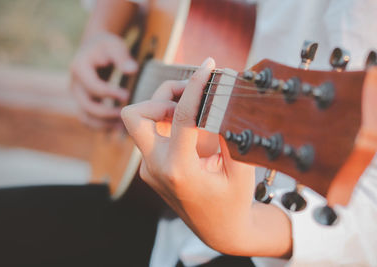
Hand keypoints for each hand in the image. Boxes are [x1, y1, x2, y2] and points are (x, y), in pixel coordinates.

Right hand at [70, 32, 137, 128]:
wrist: (95, 49)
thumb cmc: (107, 47)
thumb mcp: (115, 46)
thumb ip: (123, 58)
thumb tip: (132, 70)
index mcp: (79, 68)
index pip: (93, 86)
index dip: (110, 93)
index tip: (127, 95)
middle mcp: (74, 85)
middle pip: (87, 105)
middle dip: (107, 112)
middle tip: (126, 113)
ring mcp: (77, 96)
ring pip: (85, 117)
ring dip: (103, 124)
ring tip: (123, 126)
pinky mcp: (83, 104)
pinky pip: (88, 120)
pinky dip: (101, 127)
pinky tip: (118, 128)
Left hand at [121, 58, 291, 256]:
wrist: (219, 230)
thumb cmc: (233, 202)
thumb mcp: (240, 168)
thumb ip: (230, 134)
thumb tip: (222, 98)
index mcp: (180, 170)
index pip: (181, 116)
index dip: (196, 85)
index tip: (209, 66)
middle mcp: (156, 167)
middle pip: (136, 114)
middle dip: (162, 95)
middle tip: (192, 95)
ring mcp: (149, 168)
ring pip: (139, 121)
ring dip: (162, 106)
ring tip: (194, 107)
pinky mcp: (150, 167)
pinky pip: (151, 133)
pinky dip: (168, 120)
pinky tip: (191, 125)